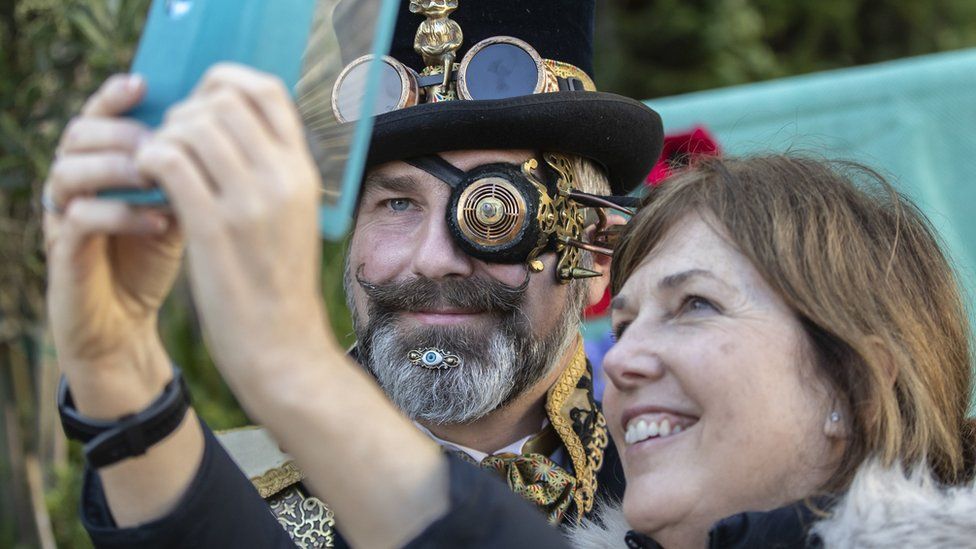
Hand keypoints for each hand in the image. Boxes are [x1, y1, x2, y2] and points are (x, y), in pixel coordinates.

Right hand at [44, 74, 181, 416]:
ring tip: (161, 177)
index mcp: (98, 166)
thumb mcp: (176, 207)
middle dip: (122, 133)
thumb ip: (188, 170)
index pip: (98, 115)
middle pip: (79, 133)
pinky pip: (79, 219)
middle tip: (162, 142)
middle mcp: (74, 185)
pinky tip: (159, 220)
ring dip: (118, 168)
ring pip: (68, 170)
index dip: (116, 96)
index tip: (147, 85)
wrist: (125, 327)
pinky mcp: (63, 255)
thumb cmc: (151, 259)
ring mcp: (62, 218)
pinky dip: (120, 214)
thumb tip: (229, 128)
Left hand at [136, 64, 333, 392]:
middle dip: (184, 112)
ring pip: (189, 126)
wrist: (282, 346)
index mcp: (304, 172)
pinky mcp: (213, 228)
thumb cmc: (278, 282)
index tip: (202, 106)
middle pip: (221, 100)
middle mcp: (282, 178)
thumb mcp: (294, 217)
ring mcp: (249, 202)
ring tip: (156, 168)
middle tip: (171, 146)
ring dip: (161, 138)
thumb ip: (272, 171)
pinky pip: (167, 163)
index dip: (224, 83)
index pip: (265, 90)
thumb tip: (230, 125)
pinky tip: (147, 184)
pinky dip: (148, 162)